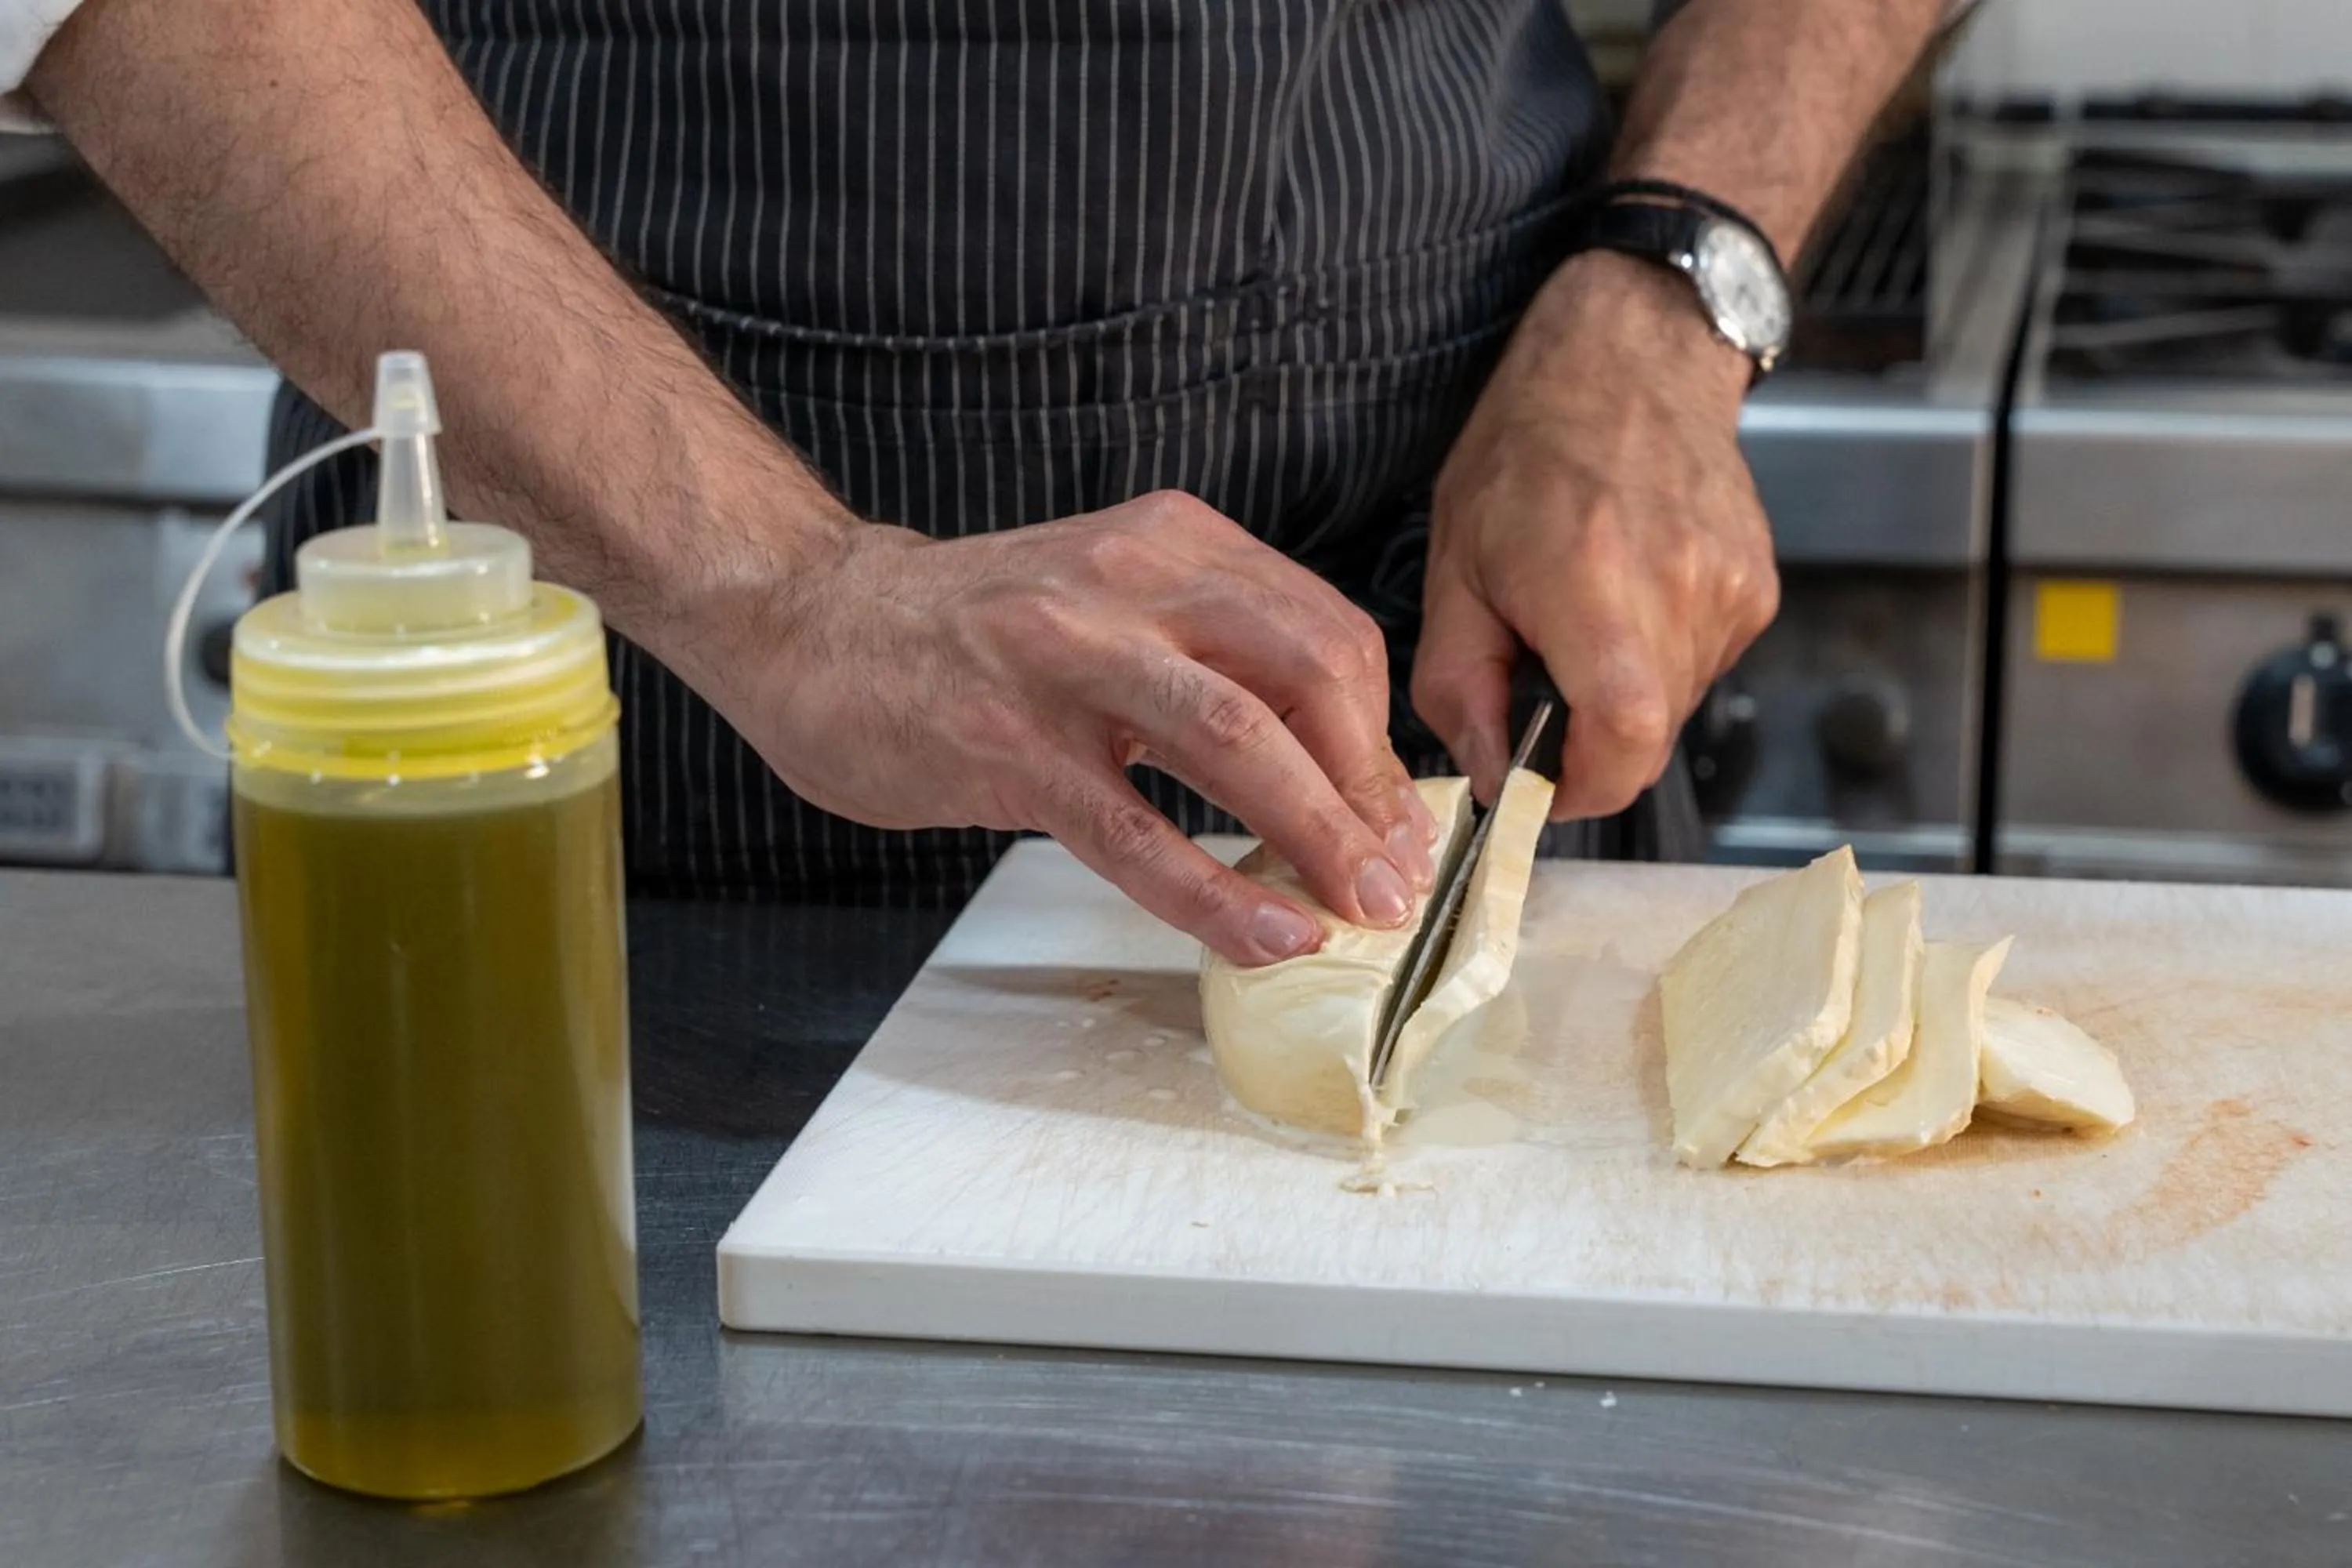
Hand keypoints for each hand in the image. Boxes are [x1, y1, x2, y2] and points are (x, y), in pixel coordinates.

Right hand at [671, 490, 1436, 965]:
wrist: (810, 619)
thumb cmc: (971, 629)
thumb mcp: (1107, 596)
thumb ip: (1208, 655)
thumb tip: (1325, 772)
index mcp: (1172, 543)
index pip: (1323, 632)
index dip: (1378, 739)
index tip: (1398, 821)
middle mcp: (1129, 582)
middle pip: (1307, 674)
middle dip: (1370, 788)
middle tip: (1397, 876)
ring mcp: (1068, 659)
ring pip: (1236, 743)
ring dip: (1319, 834)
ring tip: (1361, 909)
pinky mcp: (1010, 744)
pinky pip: (1135, 832)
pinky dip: (1214, 892)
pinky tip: (1264, 934)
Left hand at [1414, 250, 1779, 818]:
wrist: (1629, 359)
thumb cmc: (1526, 450)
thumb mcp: (1454, 568)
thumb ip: (1461, 686)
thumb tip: (1489, 772)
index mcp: (1596, 590)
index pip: (1623, 746)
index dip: (1580, 789)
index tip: (1540, 782)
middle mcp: (1680, 594)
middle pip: (1646, 739)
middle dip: (1587, 739)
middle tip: (1542, 679)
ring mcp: (1732, 591)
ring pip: (1675, 705)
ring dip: (1621, 692)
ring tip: (1585, 614)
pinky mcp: (1758, 588)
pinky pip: (1703, 663)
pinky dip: (1657, 654)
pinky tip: (1630, 591)